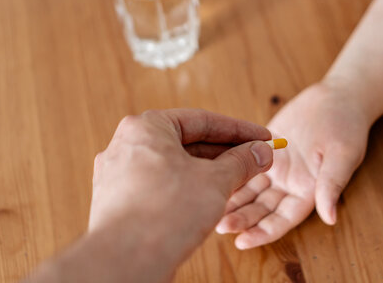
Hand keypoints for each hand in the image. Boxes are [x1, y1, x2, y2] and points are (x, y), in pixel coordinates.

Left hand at [88, 109, 272, 280]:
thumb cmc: (166, 212)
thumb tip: (261, 152)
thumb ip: (241, 162)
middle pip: (187, 142)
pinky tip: (211, 200)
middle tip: (254, 160)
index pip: (202, 121)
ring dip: (208, 172)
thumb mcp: (216, 181)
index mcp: (145, 127)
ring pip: (174, 166)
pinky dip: (187, 188)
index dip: (239, 130)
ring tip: (239, 181)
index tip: (262, 138)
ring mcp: (120, 174)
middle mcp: (127, 145)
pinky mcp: (120, 201)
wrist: (126, 260)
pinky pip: (161, 185)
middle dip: (225, 153)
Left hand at [216, 81, 370, 248]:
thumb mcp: (343, 155)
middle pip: (261, 208)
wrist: (338, 98)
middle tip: (219, 224)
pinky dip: (229, 169)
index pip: (283, 219)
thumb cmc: (347, 127)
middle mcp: (288, 183)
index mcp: (308, 191)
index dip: (263, 232)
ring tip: (210, 204)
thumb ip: (332, 184)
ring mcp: (274, 166)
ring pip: (248, 188)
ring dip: (231, 198)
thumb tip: (330, 218)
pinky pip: (242, 161)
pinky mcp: (263, 146)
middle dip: (241, 217)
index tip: (241, 242)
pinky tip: (211, 175)